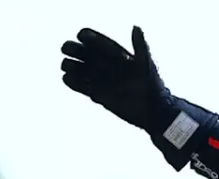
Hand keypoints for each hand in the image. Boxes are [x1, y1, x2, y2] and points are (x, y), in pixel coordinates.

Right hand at [59, 27, 173, 132]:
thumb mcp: (146, 64)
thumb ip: (140, 46)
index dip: (89, 37)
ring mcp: (101, 79)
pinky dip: (72, 83)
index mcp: (116, 54)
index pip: (97, 41)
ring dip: (71, 65)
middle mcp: (106, 65)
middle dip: (73, 49)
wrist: (152, 111)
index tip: (82, 36)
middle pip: (83, 53)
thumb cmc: (152, 85)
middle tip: (66, 48)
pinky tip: (66, 79)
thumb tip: (136, 27)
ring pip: (80, 69)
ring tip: (66, 65)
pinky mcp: (97, 94)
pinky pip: (80, 86)